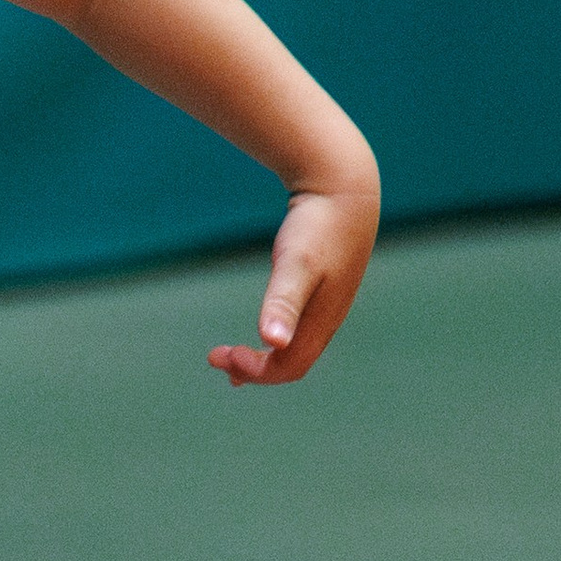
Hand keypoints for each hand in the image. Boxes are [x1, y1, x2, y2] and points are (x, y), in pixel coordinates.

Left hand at [208, 183, 377, 387]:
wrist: (345, 189)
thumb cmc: (318, 226)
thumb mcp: (296, 263)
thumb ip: (283, 302)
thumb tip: (272, 342)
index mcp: (322, 321)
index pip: (289, 367)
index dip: (256, 371)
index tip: (222, 355)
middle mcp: (328, 320)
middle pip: (292, 365)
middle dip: (254, 370)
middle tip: (215, 358)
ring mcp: (328, 306)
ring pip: (296, 349)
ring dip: (264, 359)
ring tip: (230, 360)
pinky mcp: (323, 290)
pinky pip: (299, 328)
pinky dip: (276, 339)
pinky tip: (264, 334)